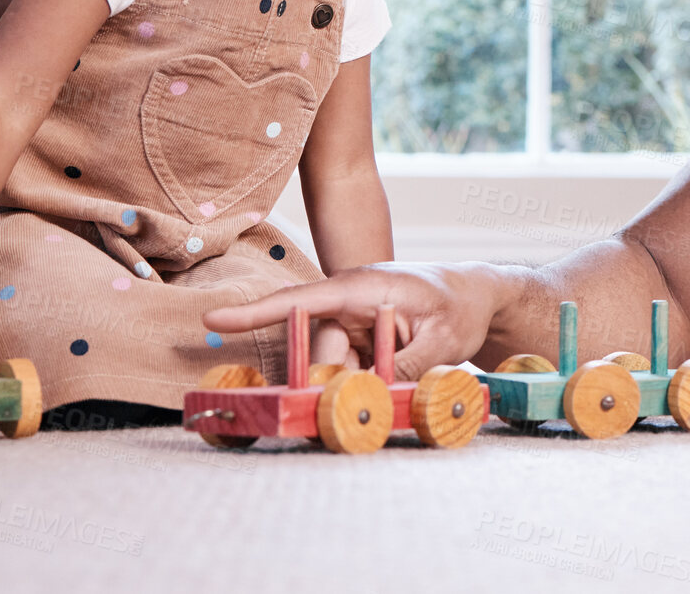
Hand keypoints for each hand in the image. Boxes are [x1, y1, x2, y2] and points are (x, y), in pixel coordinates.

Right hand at [204, 262, 511, 381]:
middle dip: (335, 380)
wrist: (475, 297)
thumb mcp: (443, 339)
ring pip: (332, 367)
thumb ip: (405, 367)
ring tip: (403, 374)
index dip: (255, 312)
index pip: (299, 300)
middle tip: (366, 400)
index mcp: (361, 288)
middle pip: (318, 352)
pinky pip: (347, 371)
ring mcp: (352, 323)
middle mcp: (349, 304)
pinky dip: (365, 384)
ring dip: (358, 384)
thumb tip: (370, 394)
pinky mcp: (359, 342)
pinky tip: (396, 378)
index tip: (213, 318)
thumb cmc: (459, 305)